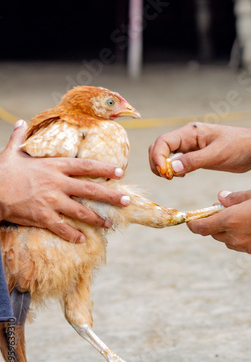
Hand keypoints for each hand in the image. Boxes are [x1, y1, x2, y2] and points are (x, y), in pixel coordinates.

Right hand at [0, 120, 129, 242]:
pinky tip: (82, 239)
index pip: (86, 166)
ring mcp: (52, 201)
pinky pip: (63, 228)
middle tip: (127, 201)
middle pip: (91, 190)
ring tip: (109, 222)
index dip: (105, 168)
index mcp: (54, 166)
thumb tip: (19, 122)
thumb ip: (18, 137)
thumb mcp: (11, 152)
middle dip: (112, 196)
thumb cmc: (2, 172)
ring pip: (81, 212)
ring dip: (97, 218)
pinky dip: (74, 235)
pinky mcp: (43, 217)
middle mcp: (58, 183)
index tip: (120, 171)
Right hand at [149, 122, 250, 177]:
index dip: (158, 156)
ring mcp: (190, 146)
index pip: (163, 141)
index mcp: (190, 132)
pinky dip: (173, 169)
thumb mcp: (217, 155)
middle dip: (157, 162)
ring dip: (163, 166)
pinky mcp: (196, 155)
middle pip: (160, 147)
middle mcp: (187, 137)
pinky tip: (181, 176)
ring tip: (172, 178)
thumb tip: (172, 168)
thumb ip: (194, 161)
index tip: (164, 173)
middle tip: (167, 178)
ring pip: (166, 154)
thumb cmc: (239, 146)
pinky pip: (176, 161)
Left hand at [187, 188, 250, 255]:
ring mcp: (249, 247)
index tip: (190, 221)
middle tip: (222, 212)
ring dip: (229, 232)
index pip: (202, 228)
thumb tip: (219, 198)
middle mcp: (237, 237)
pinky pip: (244, 246)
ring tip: (242, 218)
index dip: (193, 225)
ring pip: (229, 241)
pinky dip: (244, 237)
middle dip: (214, 224)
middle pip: (214, 234)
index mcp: (232, 220)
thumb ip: (232, 198)